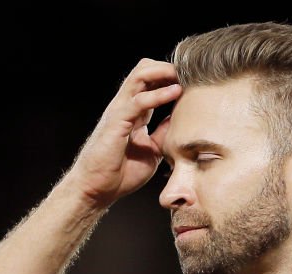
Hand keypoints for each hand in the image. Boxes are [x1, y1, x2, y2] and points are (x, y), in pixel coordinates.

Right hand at [66, 58, 180, 207]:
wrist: (98, 189)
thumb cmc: (121, 174)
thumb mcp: (152, 151)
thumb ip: (163, 134)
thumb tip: (180, 121)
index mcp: (135, 113)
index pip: (151, 83)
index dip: (170, 78)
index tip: (193, 80)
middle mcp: (126, 106)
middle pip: (145, 70)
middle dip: (167, 67)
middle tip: (190, 73)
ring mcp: (120, 111)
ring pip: (140, 76)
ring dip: (163, 72)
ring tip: (183, 74)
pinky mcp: (116, 121)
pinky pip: (139, 101)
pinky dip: (158, 95)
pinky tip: (176, 92)